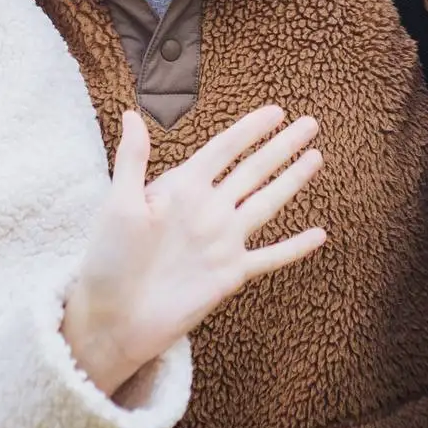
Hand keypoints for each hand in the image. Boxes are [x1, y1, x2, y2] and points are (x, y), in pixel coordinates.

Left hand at [61, 105, 325, 398]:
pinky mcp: (230, 274)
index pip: (224, 149)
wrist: (114, 316)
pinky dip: (295, 247)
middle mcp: (209, 210)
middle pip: (254, 170)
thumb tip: (131, 114)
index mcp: (183, 188)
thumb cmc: (108, 260)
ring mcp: (222, 242)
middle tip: (310, 124)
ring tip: (316, 157)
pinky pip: (270, 257)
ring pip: (267, 204)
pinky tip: (320, 235)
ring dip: (292, 181)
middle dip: (282, 147)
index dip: (250, 129)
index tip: (275, 110)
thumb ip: (131, 160)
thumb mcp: (118, 204)